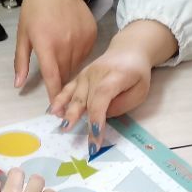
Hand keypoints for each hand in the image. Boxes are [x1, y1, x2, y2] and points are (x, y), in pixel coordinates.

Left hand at [14, 0, 97, 101]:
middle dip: (60, 84)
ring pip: (76, 66)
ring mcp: (81, 39)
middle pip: (65, 74)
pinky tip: (70, 47)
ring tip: (61, 61)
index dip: (53, 95)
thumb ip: (21, 61)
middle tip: (56, 88)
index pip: (52, 77)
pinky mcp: (92, 34)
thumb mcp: (23, 33)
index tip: (55, 111)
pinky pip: (85, 55)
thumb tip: (18, 85)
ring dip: (68, 70)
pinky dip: (77, 57)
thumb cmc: (35, 8)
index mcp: (46, 44)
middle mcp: (66, 43)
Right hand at [49, 19, 175, 139]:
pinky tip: (52, 111)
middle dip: (83, 121)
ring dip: (68, 112)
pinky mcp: (79, 76)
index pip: (102, 96)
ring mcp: (86, 74)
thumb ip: (122, 104)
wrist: (128, 50)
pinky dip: (59, 100)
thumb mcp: (140, 91)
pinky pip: (68, 89)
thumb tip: (102, 115)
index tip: (96, 134)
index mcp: (115, 76)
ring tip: (63, 127)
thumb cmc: (137, 73)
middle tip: (83, 141)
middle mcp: (97, 74)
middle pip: (87, 98)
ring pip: (75, 95)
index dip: (98, 115)